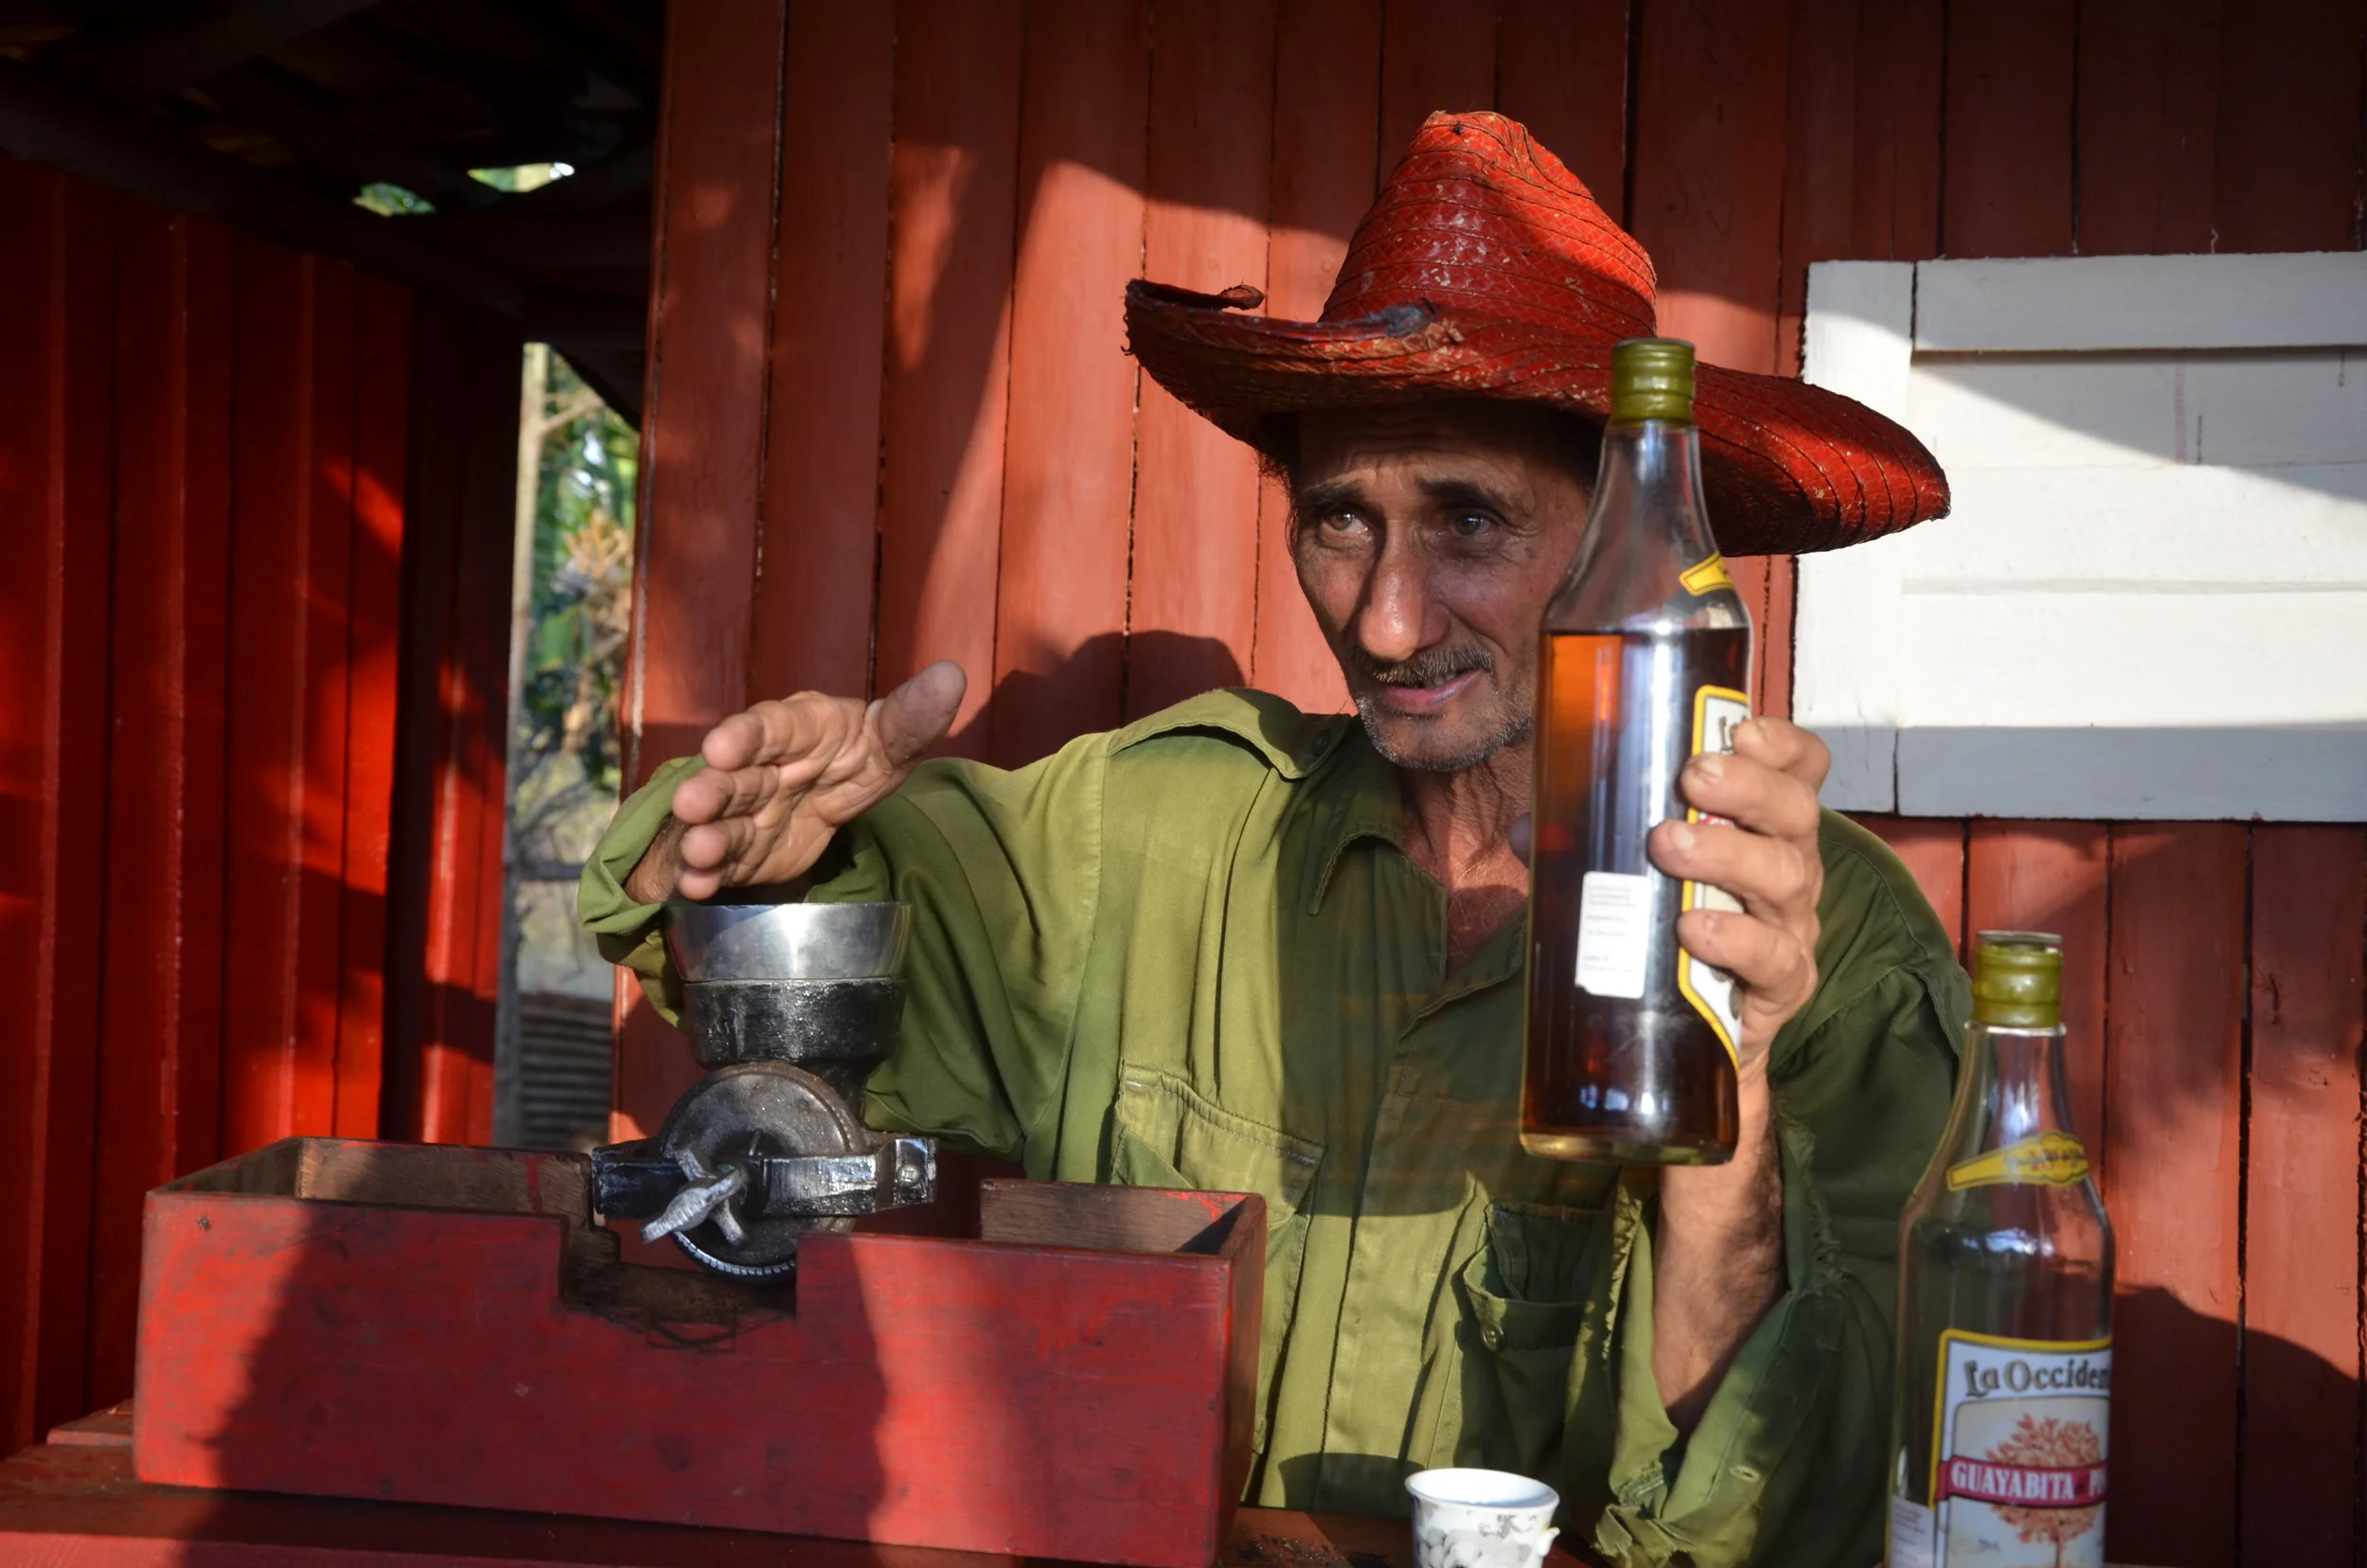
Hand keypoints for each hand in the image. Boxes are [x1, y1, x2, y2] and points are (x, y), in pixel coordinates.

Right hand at [623, 662, 965, 902]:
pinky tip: (694, 885)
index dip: (745, 736)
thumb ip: (910, 719)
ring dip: (704, 837)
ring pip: (721, 822)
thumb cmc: (857, 757)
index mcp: (795, 728)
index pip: (770, 727)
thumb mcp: (887, 742)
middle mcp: (760, 765)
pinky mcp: (742, 850)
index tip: (721, 748)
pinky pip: (720, 862)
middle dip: (710, 792)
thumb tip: (952, 675)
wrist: (830, 795)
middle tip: (692, 805)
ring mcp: (745, 810)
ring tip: (698, 852)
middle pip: (733, 778)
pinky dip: (704, 874)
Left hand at [1644, 717, 1826, 1427]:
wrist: (1677, 1048)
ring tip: (1668, 845)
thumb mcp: (1621, 878)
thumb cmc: (1652, 936)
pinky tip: (1695, 931)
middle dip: (1748, 790)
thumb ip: (1578, 841)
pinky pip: (1773, 965)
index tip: (1734, 724)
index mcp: (1760, 831)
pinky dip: (1735, 943)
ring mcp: (1790, 936)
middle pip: (1796, 819)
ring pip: (1788, 883)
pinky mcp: (1778, 998)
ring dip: (1729, 857)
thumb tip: (1521, 816)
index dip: (1780, 742)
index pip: (1800, 770)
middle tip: (1691, 776)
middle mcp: (1789, 876)